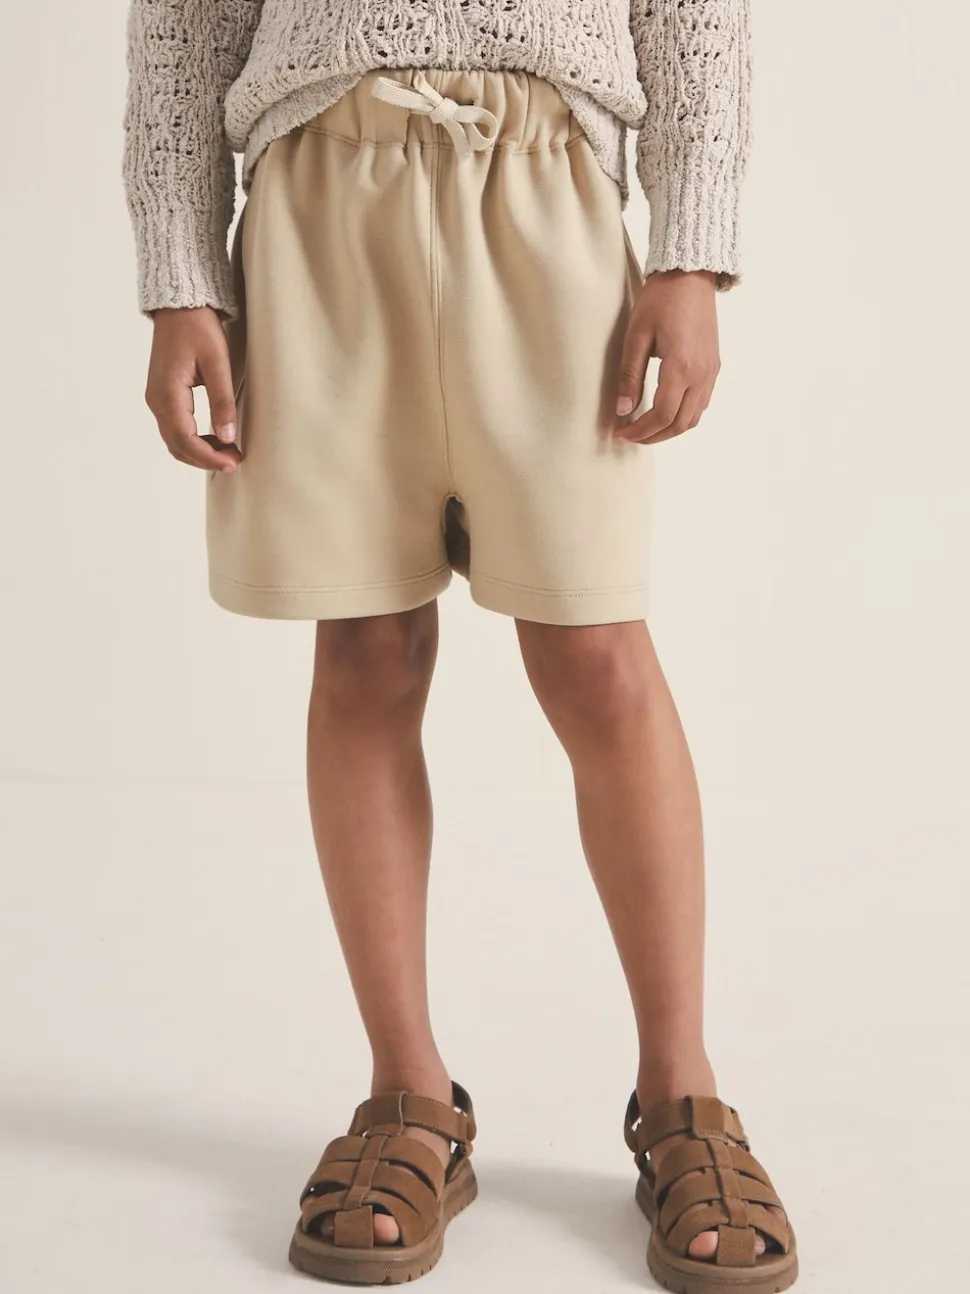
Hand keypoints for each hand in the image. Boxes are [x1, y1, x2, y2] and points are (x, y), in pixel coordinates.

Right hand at [145, 307, 241, 471]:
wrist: (179, 307)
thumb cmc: (198, 328)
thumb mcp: (217, 362)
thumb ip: (222, 400)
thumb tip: (227, 437)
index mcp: (167, 393)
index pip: (185, 439)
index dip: (209, 457)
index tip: (233, 462)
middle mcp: (156, 400)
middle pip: (177, 446)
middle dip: (206, 459)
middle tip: (236, 460)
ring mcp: (157, 399)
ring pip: (174, 441)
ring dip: (200, 452)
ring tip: (229, 451)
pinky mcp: (162, 396)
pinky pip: (175, 429)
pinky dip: (193, 441)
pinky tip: (215, 439)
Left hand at [614, 269, 720, 443]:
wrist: (690, 275)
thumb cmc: (660, 300)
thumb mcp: (636, 336)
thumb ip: (629, 375)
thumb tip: (623, 411)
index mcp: (681, 367)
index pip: (661, 415)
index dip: (639, 431)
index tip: (619, 433)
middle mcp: (701, 374)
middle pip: (680, 423)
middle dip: (653, 436)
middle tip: (630, 436)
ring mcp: (710, 371)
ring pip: (693, 418)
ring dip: (669, 430)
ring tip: (645, 429)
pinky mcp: (713, 366)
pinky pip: (701, 403)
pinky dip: (683, 416)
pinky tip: (664, 411)